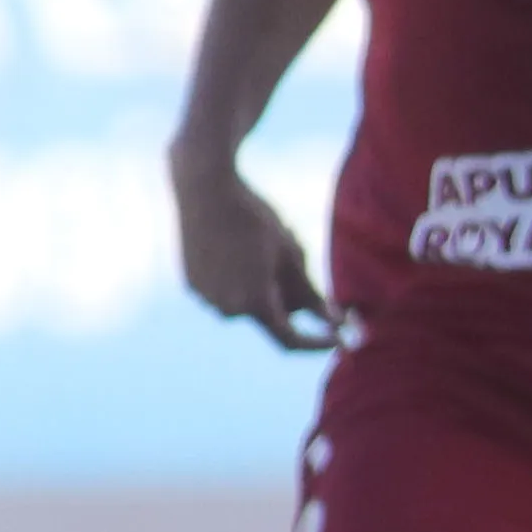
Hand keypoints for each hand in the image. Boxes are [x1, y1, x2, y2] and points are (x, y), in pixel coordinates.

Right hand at [168, 149, 335, 349]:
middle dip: (290, 296)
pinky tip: (236, 243)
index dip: (318, 342)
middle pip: (272, 314)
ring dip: (264, 284)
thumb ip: (314, 294)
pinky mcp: (192, 285)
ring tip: (260, 243)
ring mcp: (206, 298)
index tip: (339, 337)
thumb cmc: (255, 219)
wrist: (204, 189)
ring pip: (250, 301)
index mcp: (256, 302)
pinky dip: (240, 277)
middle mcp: (228, 309)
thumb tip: (339, 323)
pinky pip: (227, 290)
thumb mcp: (291, 254)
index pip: (290, 339)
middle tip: (293, 253)